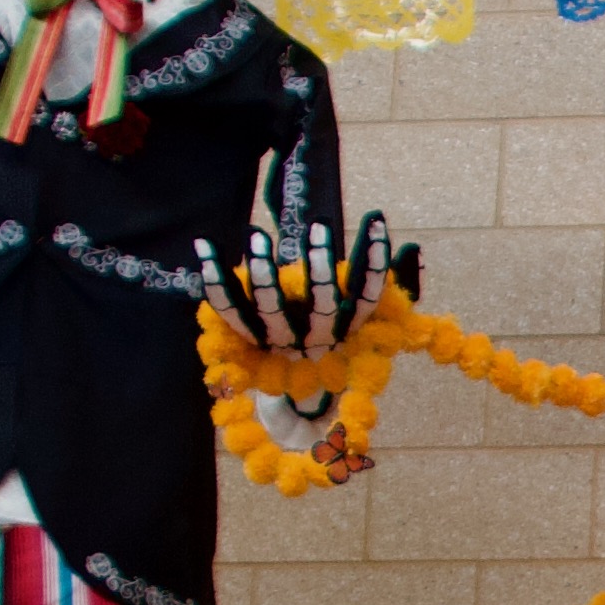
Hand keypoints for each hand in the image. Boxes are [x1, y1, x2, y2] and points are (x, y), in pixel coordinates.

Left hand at [199, 195, 414, 361]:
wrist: (290, 381)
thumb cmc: (326, 331)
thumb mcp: (355, 310)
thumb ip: (377, 278)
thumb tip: (401, 243)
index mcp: (345, 329)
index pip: (366, 296)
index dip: (374, 261)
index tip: (377, 223)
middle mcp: (315, 337)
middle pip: (320, 305)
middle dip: (321, 267)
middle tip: (321, 228)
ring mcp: (278, 339)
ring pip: (270, 308)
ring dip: (263, 273)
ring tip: (258, 236)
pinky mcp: (245, 335)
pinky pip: (228, 308)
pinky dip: (214, 278)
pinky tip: (203, 244)